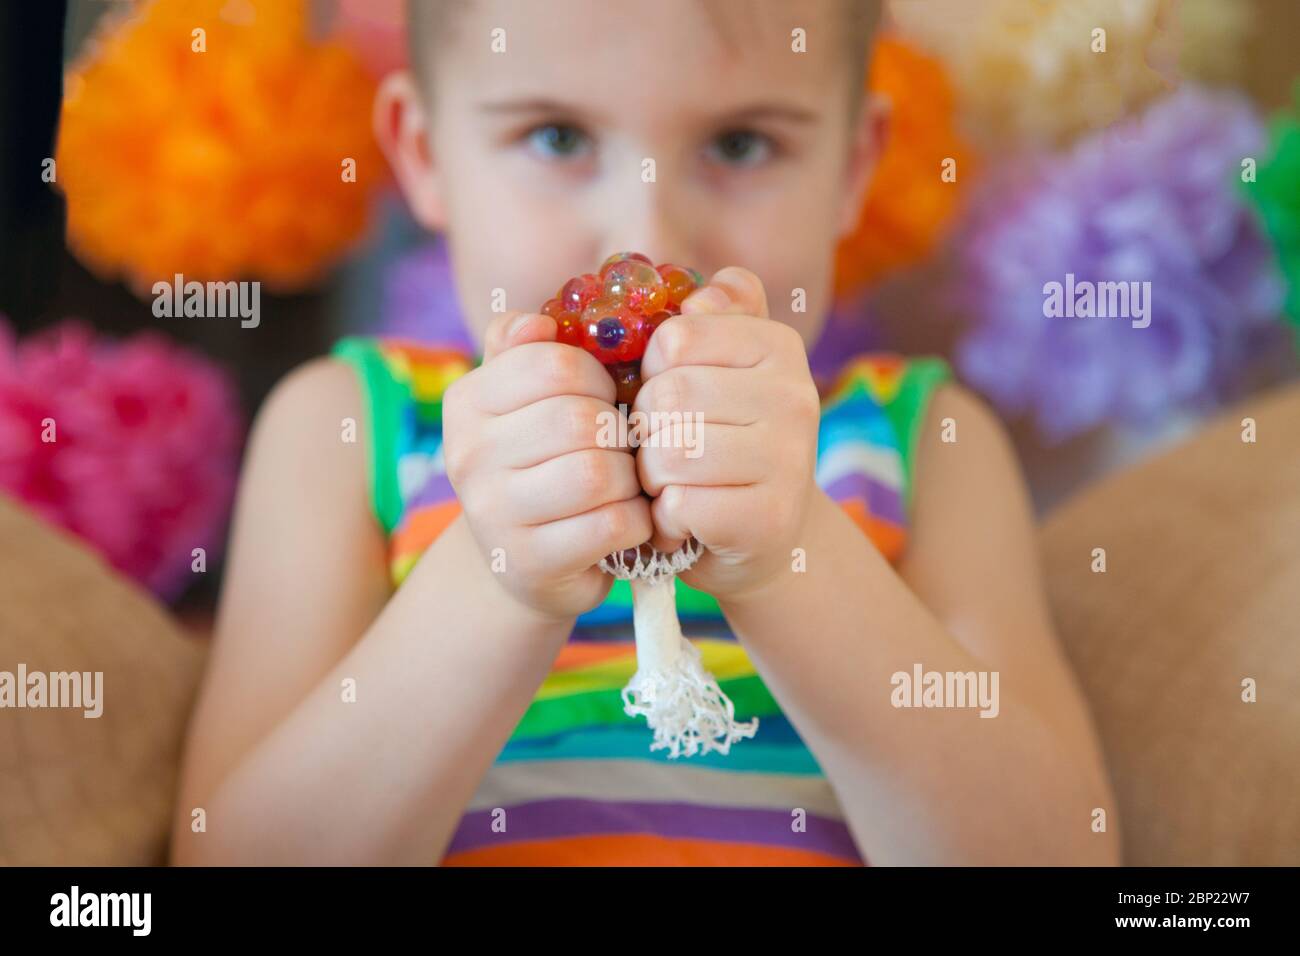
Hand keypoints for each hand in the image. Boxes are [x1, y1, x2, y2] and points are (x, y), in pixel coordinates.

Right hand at [441, 311, 653, 619]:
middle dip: (619, 434)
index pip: (554, 363)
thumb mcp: (530, 400)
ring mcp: (492, 514)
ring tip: (625, 486)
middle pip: (580, 419)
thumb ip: (531, 349)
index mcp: (467, 401)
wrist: (528, 561)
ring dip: (631, 480)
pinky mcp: (528, 563)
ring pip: (598, 474)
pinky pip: (612, 525)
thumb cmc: (545, 462)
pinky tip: (626, 523)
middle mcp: (467, 455)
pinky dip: (637, 522)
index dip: (599, 378)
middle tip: (622, 450)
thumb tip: (537, 323)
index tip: (604, 399)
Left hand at [631, 267, 821, 599]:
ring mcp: (790, 460)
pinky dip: (666, 518)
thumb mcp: (720, 371)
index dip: (650, 375)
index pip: (674, 339)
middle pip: (666, 397)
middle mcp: (796, 398)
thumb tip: (705, 294)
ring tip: (675, 485)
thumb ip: (715, 318)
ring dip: (652, 478)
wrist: (762, 534)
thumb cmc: (723, 441)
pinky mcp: (770, 519)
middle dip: (646, 431)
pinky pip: (679, 505)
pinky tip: (686, 520)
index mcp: (779, 346)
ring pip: (668, 453)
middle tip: (667, 451)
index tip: (670, 401)